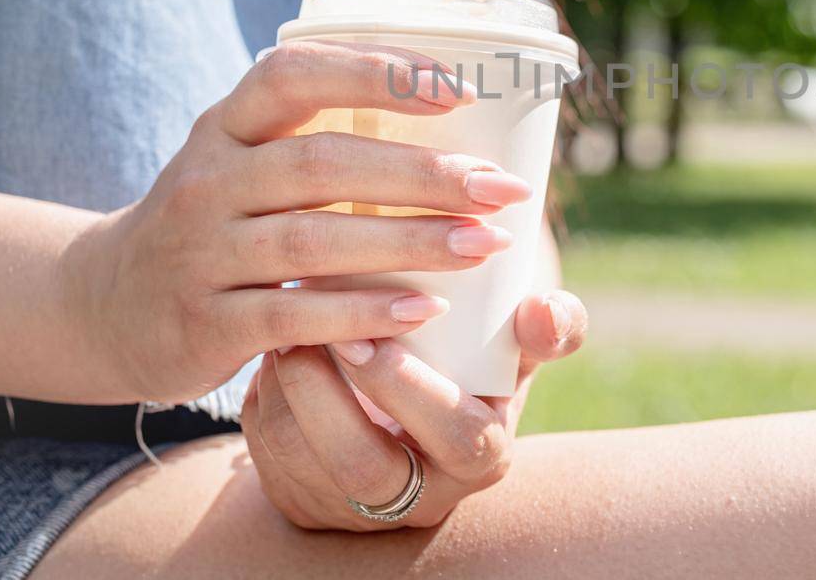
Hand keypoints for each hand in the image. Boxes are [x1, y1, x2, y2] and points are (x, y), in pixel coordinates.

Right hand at [60, 40, 532, 403]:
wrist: (107, 305)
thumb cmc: (214, 221)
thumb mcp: (242, 159)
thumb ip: (318, 134)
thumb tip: (454, 108)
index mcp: (225, 126)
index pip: (293, 75)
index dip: (375, 74)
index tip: (459, 89)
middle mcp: (207, 180)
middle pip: (323, 164)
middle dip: (422, 174)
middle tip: (500, 187)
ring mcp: (199, 252)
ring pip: (314, 239)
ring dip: (410, 241)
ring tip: (485, 242)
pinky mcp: (203, 322)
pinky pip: (293, 314)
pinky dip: (363, 312)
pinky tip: (425, 309)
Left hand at [242, 289, 588, 529]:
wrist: (419, 388)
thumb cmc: (478, 352)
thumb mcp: (517, 341)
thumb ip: (550, 326)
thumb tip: (544, 310)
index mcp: (482, 455)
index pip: (456, 437)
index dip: (409, 389)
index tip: (371, 333)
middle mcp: (419, 496)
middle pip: (363, 466)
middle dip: (327, 396)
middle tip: (310, 330)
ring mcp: (353, 505)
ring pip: (300, 456)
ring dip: (286, 386)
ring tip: (284, 321)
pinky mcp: (301, 499)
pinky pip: (267, 450)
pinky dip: (264, 392)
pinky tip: (273, 343)